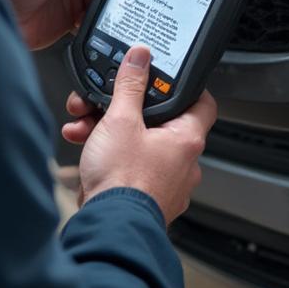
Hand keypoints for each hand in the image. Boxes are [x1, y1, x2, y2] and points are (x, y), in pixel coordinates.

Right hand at [66, 45, 217, 225]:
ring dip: (111, 133)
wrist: (109, 228)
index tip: (170, 78)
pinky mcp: (147, 198)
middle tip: (108, 105)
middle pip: (161, 123)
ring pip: (141, 145)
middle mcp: (184, 164)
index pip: (203, 103)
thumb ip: (129, 86)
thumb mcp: (120, 121)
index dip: (187, 86)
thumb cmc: (122, 181)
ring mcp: (167, 184)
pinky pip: (130, 167)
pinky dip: (110, 157)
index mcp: (186, 140)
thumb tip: (139, 59)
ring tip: (86, 129)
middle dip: (127, 111)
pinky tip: (87, 152)